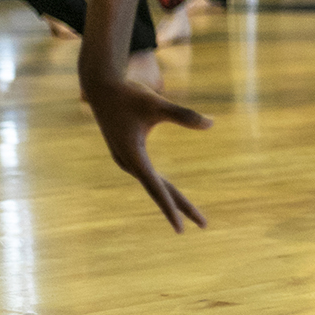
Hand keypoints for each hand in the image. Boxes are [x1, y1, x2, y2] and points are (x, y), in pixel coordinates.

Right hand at [85, 74, 212, 231]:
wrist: (102, 87)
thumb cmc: (129, 94)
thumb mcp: (157, 104)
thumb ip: (183, 115)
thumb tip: (212, 123)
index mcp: (133, 156)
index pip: (156, 187)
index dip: (170, 207)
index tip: (181, 228)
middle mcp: (128, 162)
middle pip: (159, 190)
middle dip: (181, 207)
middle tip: (204, 224)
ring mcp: (127, 160)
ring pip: (155, 184)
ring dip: (172, 198)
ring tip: (191, 214)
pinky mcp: (128, 154)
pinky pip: (149, 176)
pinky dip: (163, 187)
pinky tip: (170, 193)